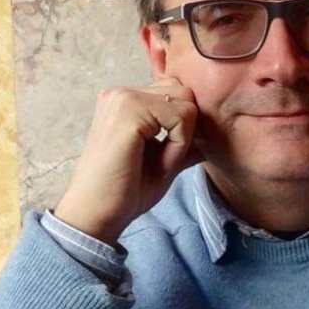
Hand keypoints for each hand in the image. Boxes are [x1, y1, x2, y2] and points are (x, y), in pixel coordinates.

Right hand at [54, 77, 201, 244]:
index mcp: (125, 99)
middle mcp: (122, 92)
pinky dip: (180, 144)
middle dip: (186, 127)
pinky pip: (182, 117)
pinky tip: (160, 163)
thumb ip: (185, 141)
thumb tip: (213, 131)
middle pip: (185, 93)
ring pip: (186, 103)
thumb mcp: (163, 161)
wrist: (95, 215)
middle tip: (166, 159)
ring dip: (184, 136)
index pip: (177, 94)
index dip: (183, 126)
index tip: (167, 155)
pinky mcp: (130, 110)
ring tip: (161, 161)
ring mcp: (124, 97)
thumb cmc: (124, 190)